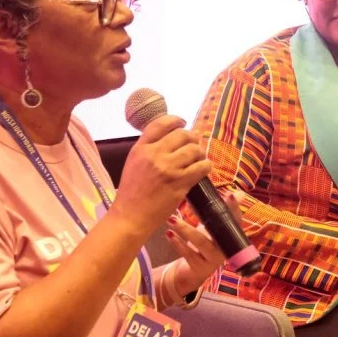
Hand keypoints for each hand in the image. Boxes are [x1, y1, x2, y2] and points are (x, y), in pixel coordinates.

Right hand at [112, 116, 212, 235]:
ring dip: (200, 153)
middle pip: (182, 134)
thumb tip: (170, 138)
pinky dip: (206, 166)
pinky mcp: (180, 183)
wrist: (131, 216)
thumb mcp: (134, 163)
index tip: (183, 122)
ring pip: (194, 150)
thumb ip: (149, 149)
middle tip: (194, 145)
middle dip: (192, 138)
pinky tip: (203, 169)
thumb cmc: (132, 192)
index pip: (161, 123)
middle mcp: (155, 155)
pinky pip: (202, 166)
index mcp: (141, 148)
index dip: (176, 120)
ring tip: (198, 159)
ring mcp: (168, 169)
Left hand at [167, 192, 242, 292]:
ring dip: (185, 229)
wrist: (192, 272)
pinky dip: (178, 244)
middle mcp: (225, 249)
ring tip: (171, 219)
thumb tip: (238, 193)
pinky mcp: (200, 269)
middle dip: (212, 216)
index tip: (229, 194)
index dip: (234, 208)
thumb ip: (219, 210)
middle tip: (193, 203)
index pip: (235, 220)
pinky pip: (189, 255)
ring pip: (201, 243)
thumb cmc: (203, 245)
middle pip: (218, 231)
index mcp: (229, 236)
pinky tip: (169, 233)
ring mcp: (213, 260)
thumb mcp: (211, 227)